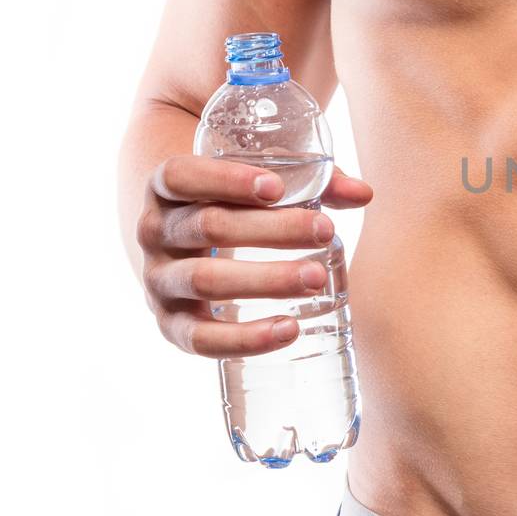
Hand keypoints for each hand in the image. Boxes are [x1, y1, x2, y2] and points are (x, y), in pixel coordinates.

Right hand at [136, 155, 373, 357]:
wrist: (184, 247)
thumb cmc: (232, 205)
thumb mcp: (257, 184)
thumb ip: (311, 183)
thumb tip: (363, 194)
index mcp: (164, 188)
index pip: (180, 176)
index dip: (225, 180)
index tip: (277, 187)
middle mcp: (153, 233)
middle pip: (207, 227)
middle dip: (270, 230)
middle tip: (325, 232)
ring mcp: (158, 281)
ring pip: (205, 280)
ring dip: (265, 280)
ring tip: (317, 278)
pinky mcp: (171, 324)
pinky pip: (201, 338)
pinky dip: (245, 338)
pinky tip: (290, 328)